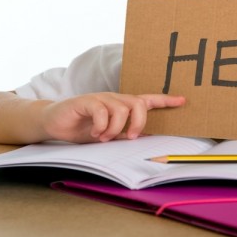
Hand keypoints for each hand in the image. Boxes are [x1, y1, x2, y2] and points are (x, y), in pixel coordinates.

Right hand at [40, 92, 184, 142]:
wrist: (54, 122)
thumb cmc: (83, 127)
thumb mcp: (108, 133)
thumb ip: (124, 132)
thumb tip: (146, 137)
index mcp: (122, 105)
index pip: (148, 100)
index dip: (165, 100)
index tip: (182, 101)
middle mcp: (114, 99)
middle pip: (138, 103)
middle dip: (139, 122)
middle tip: (130, 137)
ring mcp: (100, 98)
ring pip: (121, 108)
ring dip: (116, 128)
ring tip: (104, 138)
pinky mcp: (85, 101)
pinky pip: (101, 110)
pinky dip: (101, 125)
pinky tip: (94, 133)